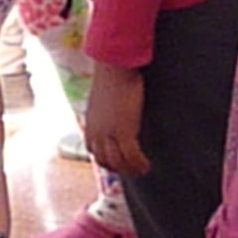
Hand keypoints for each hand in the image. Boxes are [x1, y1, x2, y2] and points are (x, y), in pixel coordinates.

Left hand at [85, 62, 149, 176]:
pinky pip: (131, 156)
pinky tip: (147, 165)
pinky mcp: (123, 131)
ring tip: (142, 170)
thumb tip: (113, 110)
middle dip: (118, 168)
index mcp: (90, 124)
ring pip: (117, 162)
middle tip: (132, 169)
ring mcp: (108, 133)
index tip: (118, 161)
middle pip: (104, 160)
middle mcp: (96, 132)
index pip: (93, 150)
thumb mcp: (103, 97)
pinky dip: (139, 164)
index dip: (106, 158)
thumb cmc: (112, 76)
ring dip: (130, 169)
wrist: (114, 68)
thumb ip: (105, 109)